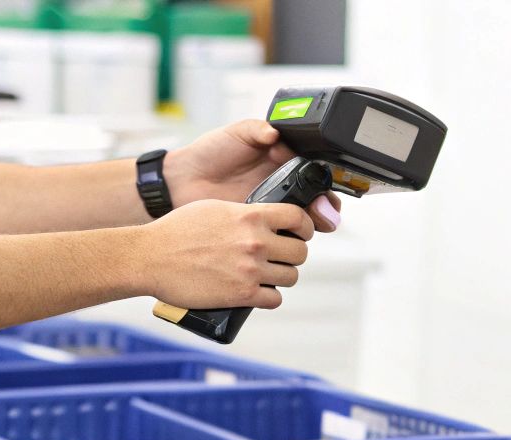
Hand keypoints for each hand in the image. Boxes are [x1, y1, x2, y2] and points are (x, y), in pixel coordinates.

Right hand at [130, 199, 313, 309]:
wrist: (151, 257)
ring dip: (281, 277)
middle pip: (300, 252)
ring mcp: (250, 270)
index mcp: (251, 216)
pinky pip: (274, 299)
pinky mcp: (241, 295)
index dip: (303, 227)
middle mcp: (256, 242)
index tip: (299, 233)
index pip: (298, 218)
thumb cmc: (176, 231)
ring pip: (290, 276)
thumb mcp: (215, 208)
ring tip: (267, 276)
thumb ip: (244, 213)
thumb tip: (262, 220)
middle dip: (292, 255)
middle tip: (280, 258)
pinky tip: (259, 292)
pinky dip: (269, 297)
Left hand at [165, 120, 342, 231]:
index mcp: (282, 161)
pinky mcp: (257, 227)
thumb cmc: (209, 152)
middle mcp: (281, 186)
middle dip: (325, 207)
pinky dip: (288, 237)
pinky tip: (289, 236)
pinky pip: (279, 234)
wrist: (182, 181)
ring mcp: (270, 208)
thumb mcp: (236, 133)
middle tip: (324, 212)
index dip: (326, 182)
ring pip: (302, 220)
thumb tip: (275, 134)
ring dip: (312, 224)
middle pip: (314, 199)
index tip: (327, 190)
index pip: (313, 172)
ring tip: (312, 225)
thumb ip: (257, 130)